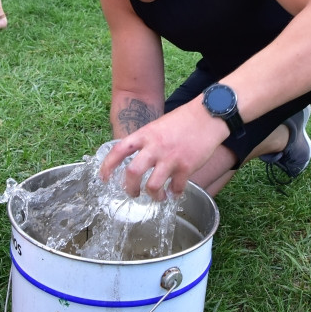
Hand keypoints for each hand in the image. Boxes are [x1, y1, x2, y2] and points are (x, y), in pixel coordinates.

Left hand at [99, 101, 229, 198]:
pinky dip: (175, 193)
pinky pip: (176, 188)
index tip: (103, 179)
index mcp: (144, 135)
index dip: (107, 166)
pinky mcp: (187, 166)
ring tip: (157, 196)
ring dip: (153, 195)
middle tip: (133, 193)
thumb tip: (136, 158)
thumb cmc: (182, 121)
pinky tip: (175, 192)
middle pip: (132, 173)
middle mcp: (154, 147)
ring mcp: (171, 158)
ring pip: (153, 185)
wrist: (207, 115)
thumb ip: (146, 141)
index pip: (118, 150)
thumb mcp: (157, 126)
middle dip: (129, 188)